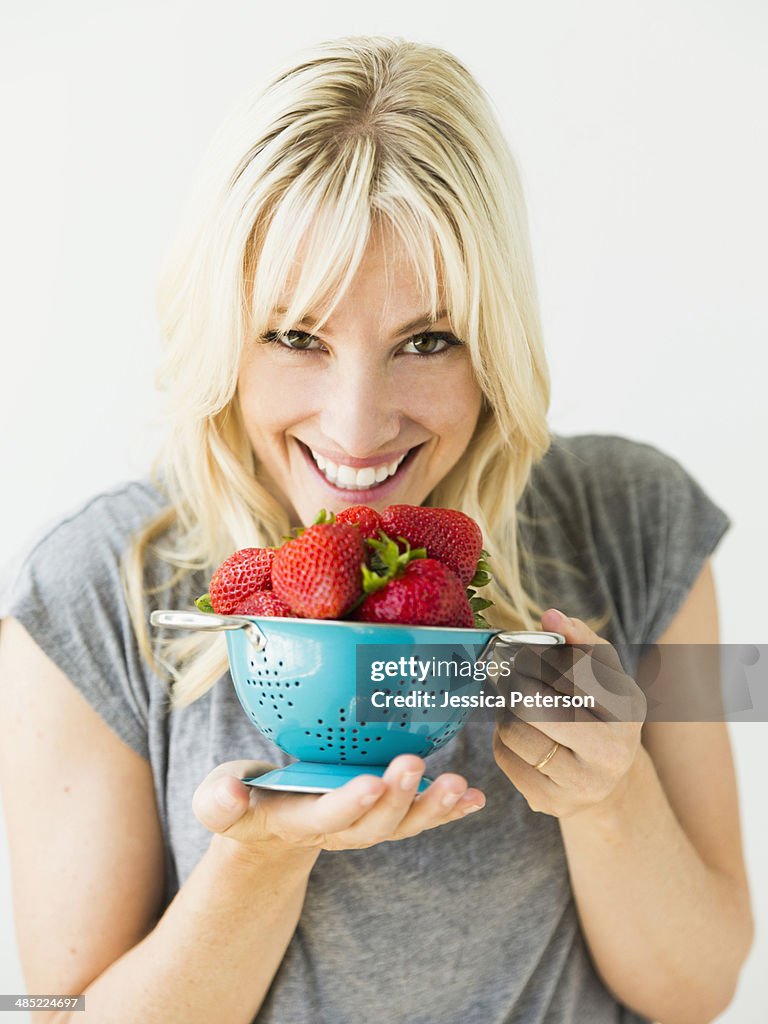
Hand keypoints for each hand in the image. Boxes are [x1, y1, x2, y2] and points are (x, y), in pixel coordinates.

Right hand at [192, 754, 484, 854]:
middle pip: (373, 825)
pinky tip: (476, 798)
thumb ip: (220, 800)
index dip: (347, 804)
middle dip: (397, 799)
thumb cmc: (243, 802)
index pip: (324, 818)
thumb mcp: (216, 800)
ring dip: (433, 808)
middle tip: (413, 766)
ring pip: (403, 824)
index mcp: (296, 823)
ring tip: (460, 787)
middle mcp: (337, 829)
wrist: (268, 826)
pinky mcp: (384, 816)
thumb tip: (232, 795)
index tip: (368, 782)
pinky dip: (449, 811)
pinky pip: (421, 818)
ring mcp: (365, 825)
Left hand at [493, 609, 646, 817]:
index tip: (527, 653)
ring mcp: (583, 782)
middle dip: (516, 683)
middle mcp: (613, 750)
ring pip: (514, 731)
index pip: (571, 670)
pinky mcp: (552, 802)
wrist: (607, 782)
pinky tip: (518, 735)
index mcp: (628, 708)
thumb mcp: (604, 676)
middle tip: (514, 677)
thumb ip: (581, 640)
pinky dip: (502, 740)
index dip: (537, 656)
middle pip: (534, 704)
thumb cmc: (599, 714)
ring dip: (505, 711)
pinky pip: (505, 758)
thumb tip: (551, 615)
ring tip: (515, 705)